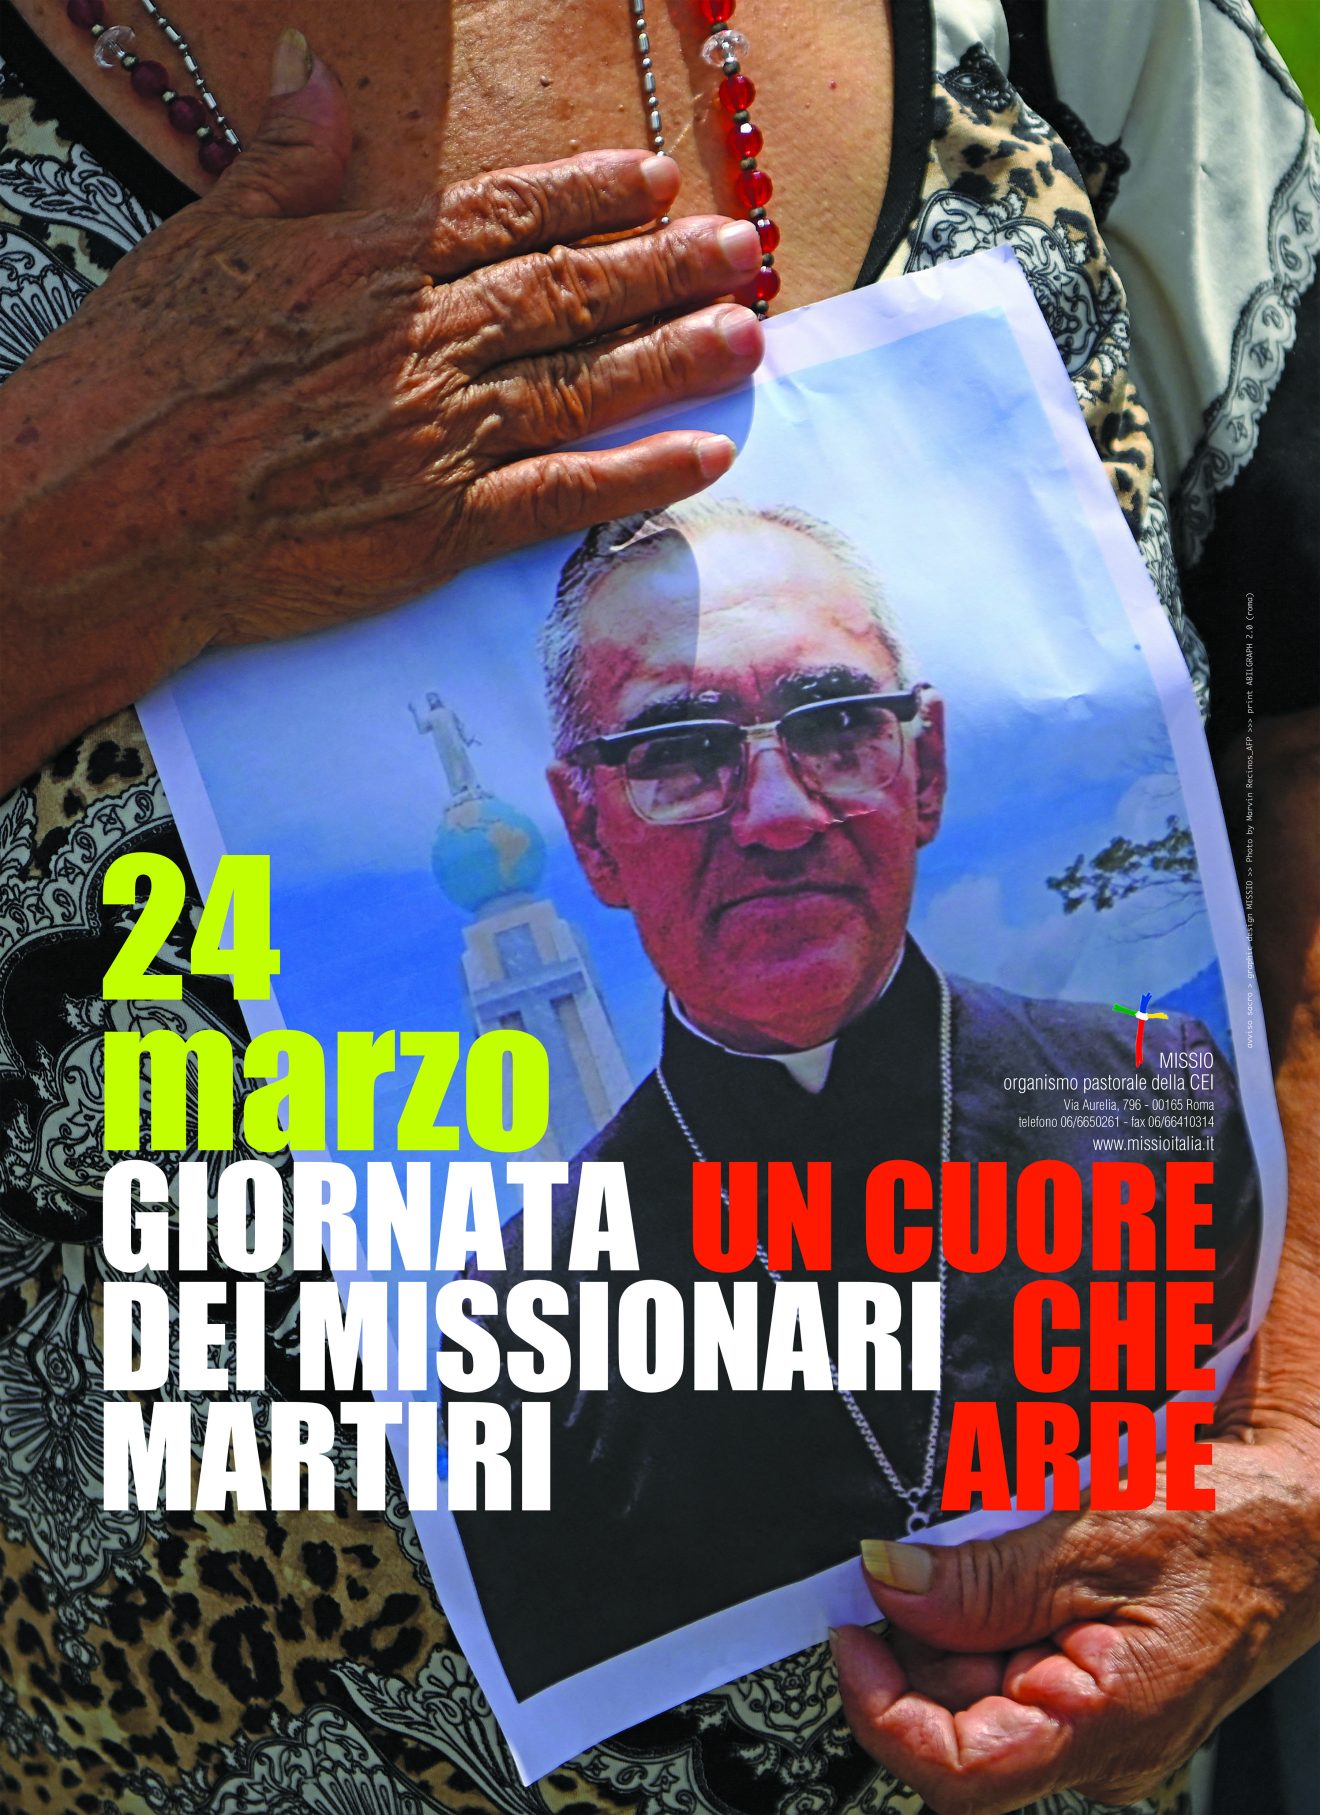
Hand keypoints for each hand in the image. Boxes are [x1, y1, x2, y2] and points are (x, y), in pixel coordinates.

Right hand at [1, 36, 763, 786]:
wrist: (109, 517)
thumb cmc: (139, 384)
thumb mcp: (202, 240)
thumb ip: (282, 161)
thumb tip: (311, 72)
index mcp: (368, 265)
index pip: (505, 215)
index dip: (589, 196)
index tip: (653, 181)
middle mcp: (423, 343)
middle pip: (570, 292)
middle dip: (665, 267)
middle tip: (741, 250)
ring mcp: (440, 438)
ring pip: (587, 384)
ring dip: (677, 356)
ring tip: (748, 333)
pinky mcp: (442, 529)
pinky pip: (565, 496)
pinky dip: (643, 474)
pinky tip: (708, 452)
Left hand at [832, 1410, 1319, 1812]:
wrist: (1301, 1517)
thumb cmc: (1234, 1527)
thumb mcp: (1099, 1532)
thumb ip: (988, 1574)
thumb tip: (891, 1583)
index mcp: (1106, 1728)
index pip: (958, 1771)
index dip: (881, 1708)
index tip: (848, 1633)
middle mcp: (1097, 1747)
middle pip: (955, 1717)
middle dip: (923, 1634)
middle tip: (927, 1549)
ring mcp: (1094, 1720)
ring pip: (976, 1683)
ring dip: (958, 1610)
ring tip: (1002, 1535)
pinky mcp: (1091, 1686)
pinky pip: (1010, 1658)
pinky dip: (991, 1604)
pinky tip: (1019, 1550)